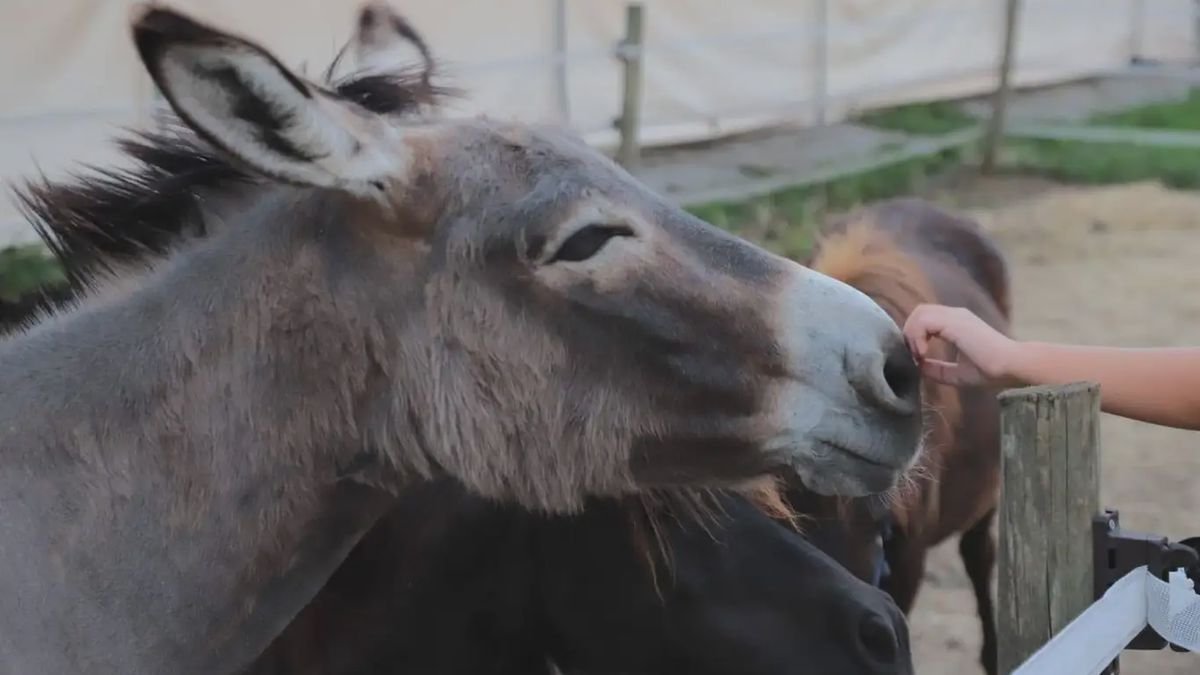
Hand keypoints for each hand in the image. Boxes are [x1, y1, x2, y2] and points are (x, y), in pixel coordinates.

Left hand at [903, 304, 1020, 385]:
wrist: (1010, 366)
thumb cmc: (990, 370)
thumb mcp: (957, 373)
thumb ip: (937, 369)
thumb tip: (918, 367)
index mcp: (956, 323)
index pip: (926, 318)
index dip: (916, 336)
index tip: (919, 358)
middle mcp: (955, 314)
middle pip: (920, 312)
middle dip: (911, 333)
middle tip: (916, 355)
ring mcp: (955, 315)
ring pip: (919, 313)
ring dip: (913, 334)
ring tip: (920, 355)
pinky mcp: (954, 321)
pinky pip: (923, 320)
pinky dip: (917, 336)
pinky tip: (923, 353)